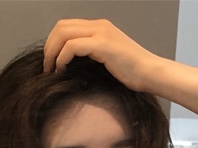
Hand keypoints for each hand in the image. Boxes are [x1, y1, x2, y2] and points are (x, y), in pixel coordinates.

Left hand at [43, 19, 162, 93]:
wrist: (150, 73)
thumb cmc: (132, 73)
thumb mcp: (109, 60)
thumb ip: (92, 56)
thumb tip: (72, 66)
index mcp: (100, 27)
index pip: (66, 26)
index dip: (53, 43)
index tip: (50, 62)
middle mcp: (99, 25)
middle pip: (61, 27)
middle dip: (49, 47)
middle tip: (47, 67)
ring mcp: (101, 33)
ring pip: (63, 34)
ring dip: (52, 52)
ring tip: (51, 70)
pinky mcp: (103, 44)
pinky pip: (72, 46)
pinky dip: (62, 58)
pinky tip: (62, 70)